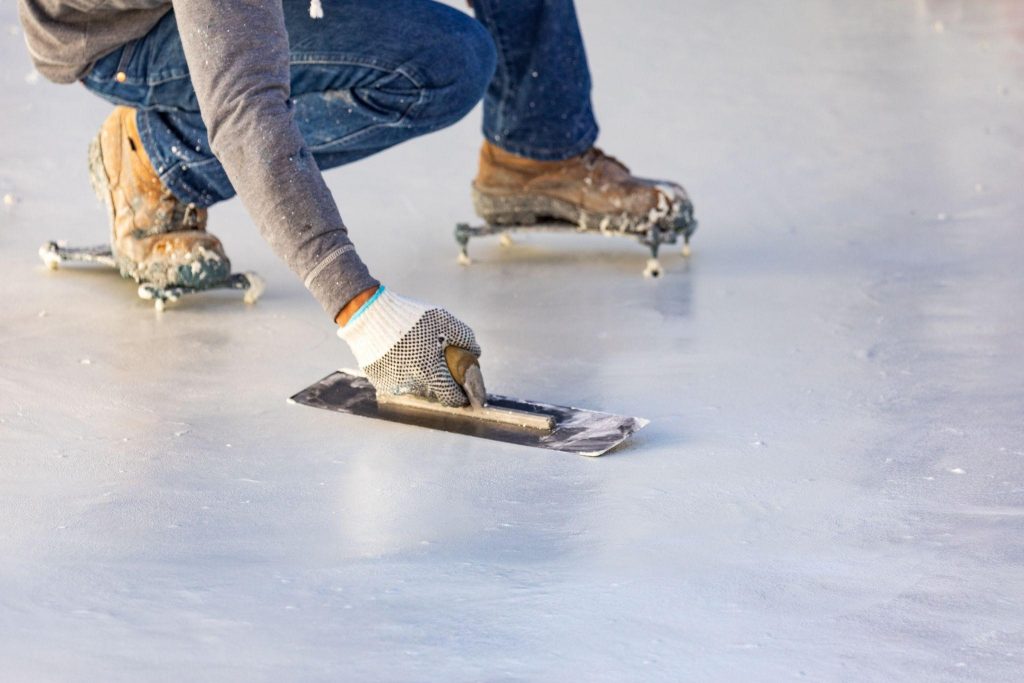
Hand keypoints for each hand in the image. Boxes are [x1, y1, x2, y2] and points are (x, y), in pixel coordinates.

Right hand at [337, 287, 482, 406]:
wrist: (369, 314)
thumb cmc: (410, 317)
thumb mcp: (444, 321)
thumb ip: (465, 338)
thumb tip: (475, 353)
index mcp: (431, 372)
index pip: (452, 397)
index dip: (461, 395)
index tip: (463, 390)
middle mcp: (412, 384)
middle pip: (434, 393)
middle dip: (441, 383)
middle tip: (439, 365)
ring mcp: (394, 385)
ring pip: (416, 389)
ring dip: (422, 379)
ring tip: (419, 356)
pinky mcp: (379, 381)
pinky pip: (399, 382)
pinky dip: (404, 374)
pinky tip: (402, 356)